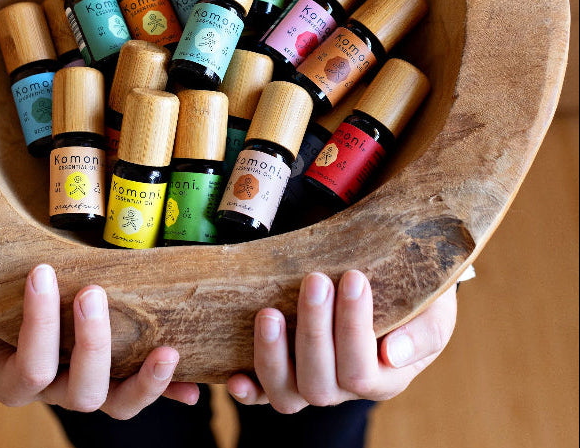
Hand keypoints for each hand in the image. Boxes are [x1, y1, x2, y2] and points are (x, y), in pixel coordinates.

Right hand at [0, 264, 199, 417]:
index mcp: (11, 377)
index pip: (29, 367)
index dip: (37, 326)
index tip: (42, 271)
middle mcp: (53, 386)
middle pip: (80, 390)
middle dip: (92, 344)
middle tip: (94, 293)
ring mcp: (86, 378)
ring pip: (117, 401)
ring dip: (145, 381)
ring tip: (168, 351)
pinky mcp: (113, 366)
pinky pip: (141, 389)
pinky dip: (169, 390)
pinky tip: (194, 385)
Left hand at [226, 270, 456, 412]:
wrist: (392, 283)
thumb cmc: (415, 297)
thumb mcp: (434, 310)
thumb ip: (423, 332)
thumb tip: (392, 354)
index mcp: (384, 377)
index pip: (363, 370)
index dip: (355, 328)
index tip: (354, 277)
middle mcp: (343, 388)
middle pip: (321, 381)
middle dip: (315, 329)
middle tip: (315, 280)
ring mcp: (310, 381)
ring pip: (287, 393)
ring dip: (272, 354)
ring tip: (268, 313)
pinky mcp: (283, 371)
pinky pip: (262, 393)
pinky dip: (248, 389)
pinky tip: (235, 376)